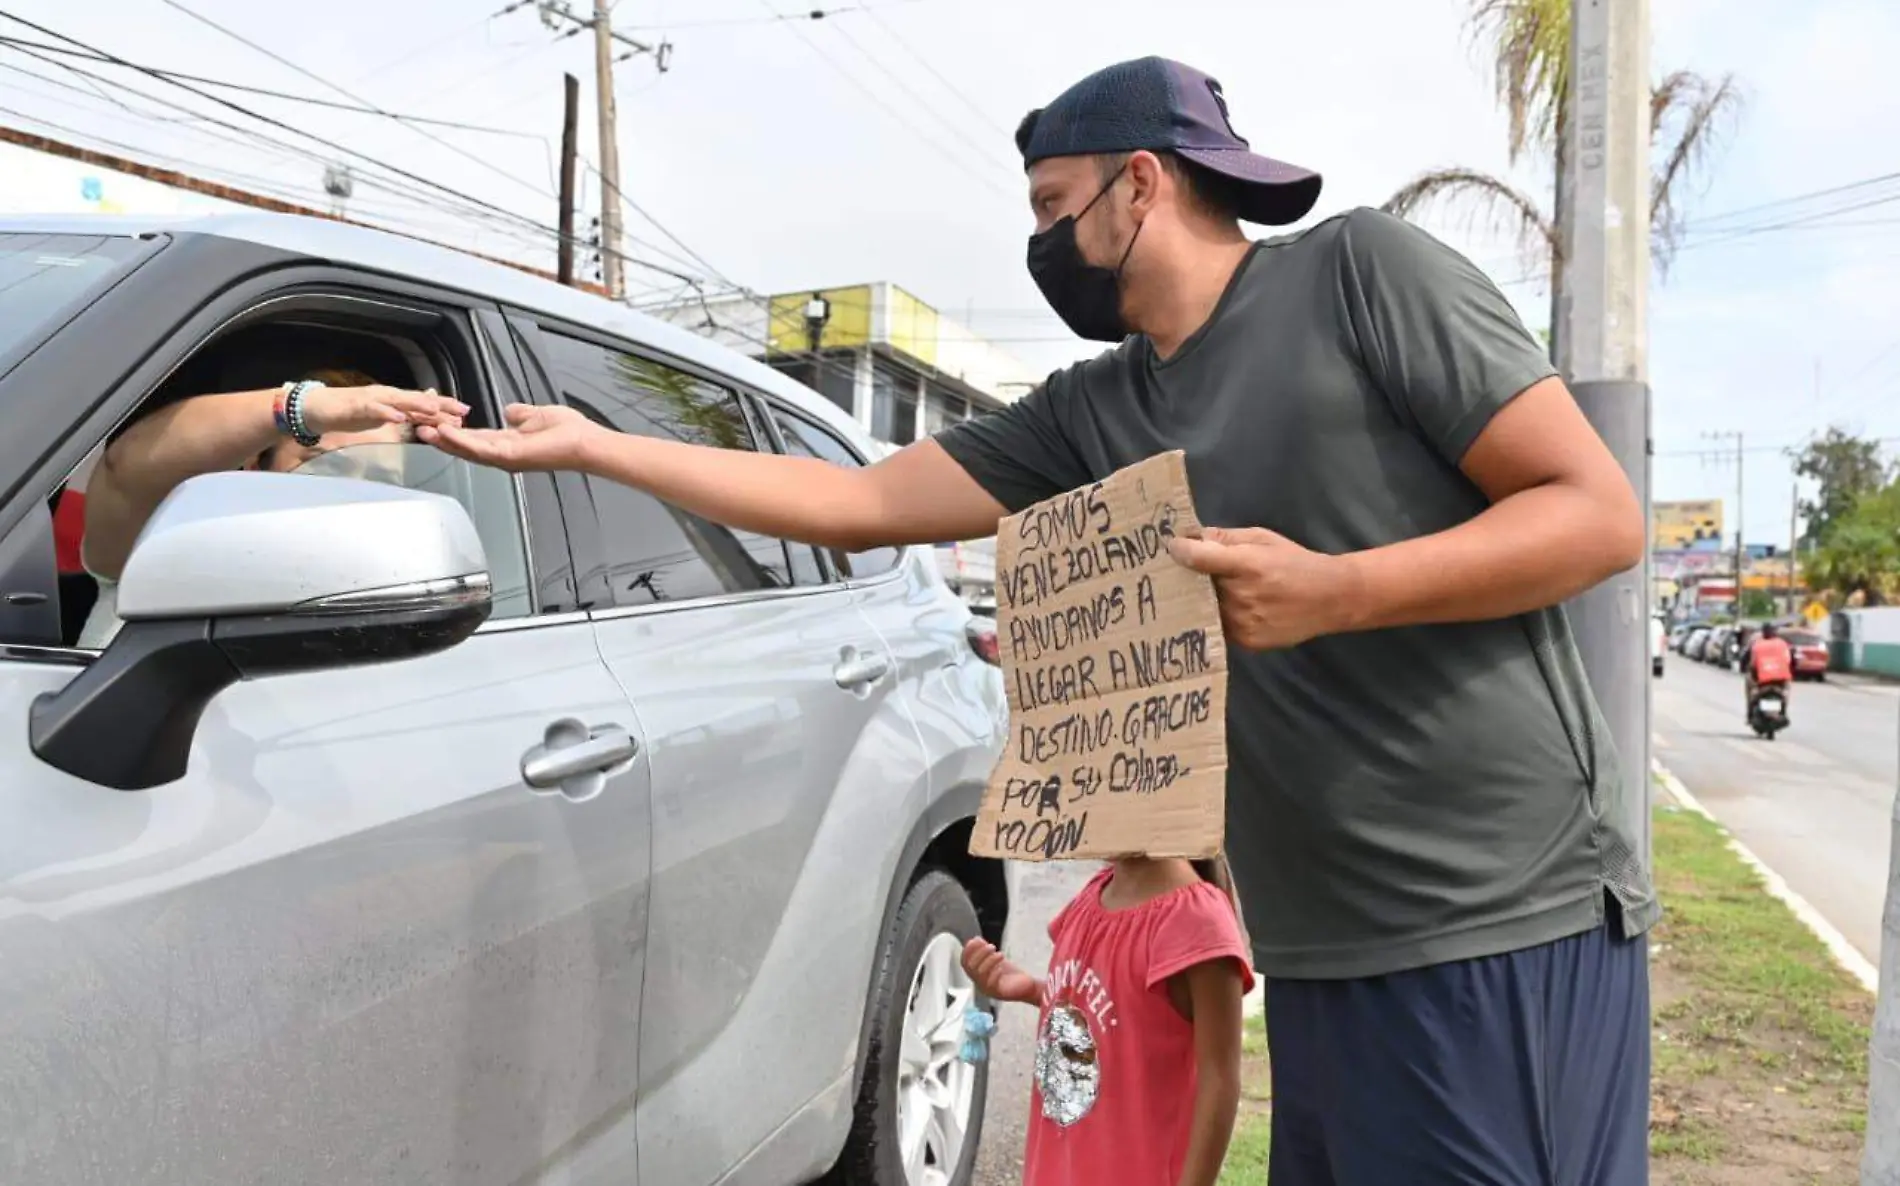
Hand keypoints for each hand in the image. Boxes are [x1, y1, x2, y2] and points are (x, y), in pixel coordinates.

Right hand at [301, 384, 467, 436]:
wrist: (318, 409)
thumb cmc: (350, 413)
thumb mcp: (383, 414)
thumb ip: (403, 411)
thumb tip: (425, 408)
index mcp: (394, 400)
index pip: (424, 403)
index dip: (444, 406)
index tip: (465, 412)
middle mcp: (387, 396)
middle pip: (418, 399)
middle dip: (440, 405)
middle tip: (461, 410)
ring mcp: (372, 400)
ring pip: (399, 401)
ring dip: (418, 404)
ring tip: (435, 409)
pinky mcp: (357, 407)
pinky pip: (374, 410)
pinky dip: (387, 412)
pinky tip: (398, 417)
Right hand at [418, 403, 603, 472]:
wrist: (583, 441)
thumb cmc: (566, 431)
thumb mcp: (535, 416)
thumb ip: (519, 415)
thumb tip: (508, 411)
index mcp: (507, 444)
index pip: (474, 439)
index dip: (455, 432)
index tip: (436, 423)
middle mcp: (502, 455)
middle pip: (465, 448)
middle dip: (443, 440)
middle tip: (419, 430)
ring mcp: (505, 458)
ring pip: (468, 451)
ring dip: (446, 441)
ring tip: (425, 431)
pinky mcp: (509, 457)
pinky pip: (480, 449)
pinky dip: (462, 441)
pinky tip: (446, 433)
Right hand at [962, 938, 1040, 1005]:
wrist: (1026, 987)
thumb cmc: (1010, 974)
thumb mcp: (996, 959)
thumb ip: (985, 950)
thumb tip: (976, 939)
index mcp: (976, 975)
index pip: (965, 963)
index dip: (968, 950)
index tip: (976, 940)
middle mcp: (979, 984)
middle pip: (971, 968)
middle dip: (980, 953)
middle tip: (992, 946)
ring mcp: (987, 990)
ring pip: (980, 975)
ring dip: (989, 960)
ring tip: (1000, 954)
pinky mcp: (998, 994)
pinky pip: (991, 984)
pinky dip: (995, 972)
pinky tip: (1002, 966)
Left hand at [1167, 526, 1365, 650]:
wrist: (1331, 598)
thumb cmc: (1295, 562)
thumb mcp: (1263, 539)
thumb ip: (1227, 538)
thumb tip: (1193, 536)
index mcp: (1248, 565)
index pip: (1201, 558)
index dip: (1181, 551)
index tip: (1171, 547)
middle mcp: (1242, 596)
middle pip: (1199, 586)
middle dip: (1192, 577)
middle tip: (1187, 570)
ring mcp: (1243, 623)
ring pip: (1206, 609)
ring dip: (1203, 600)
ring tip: (1210, 591)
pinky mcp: (1246, 641)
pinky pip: (1219, 627)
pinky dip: (1219, 617)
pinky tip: (1228, 608)